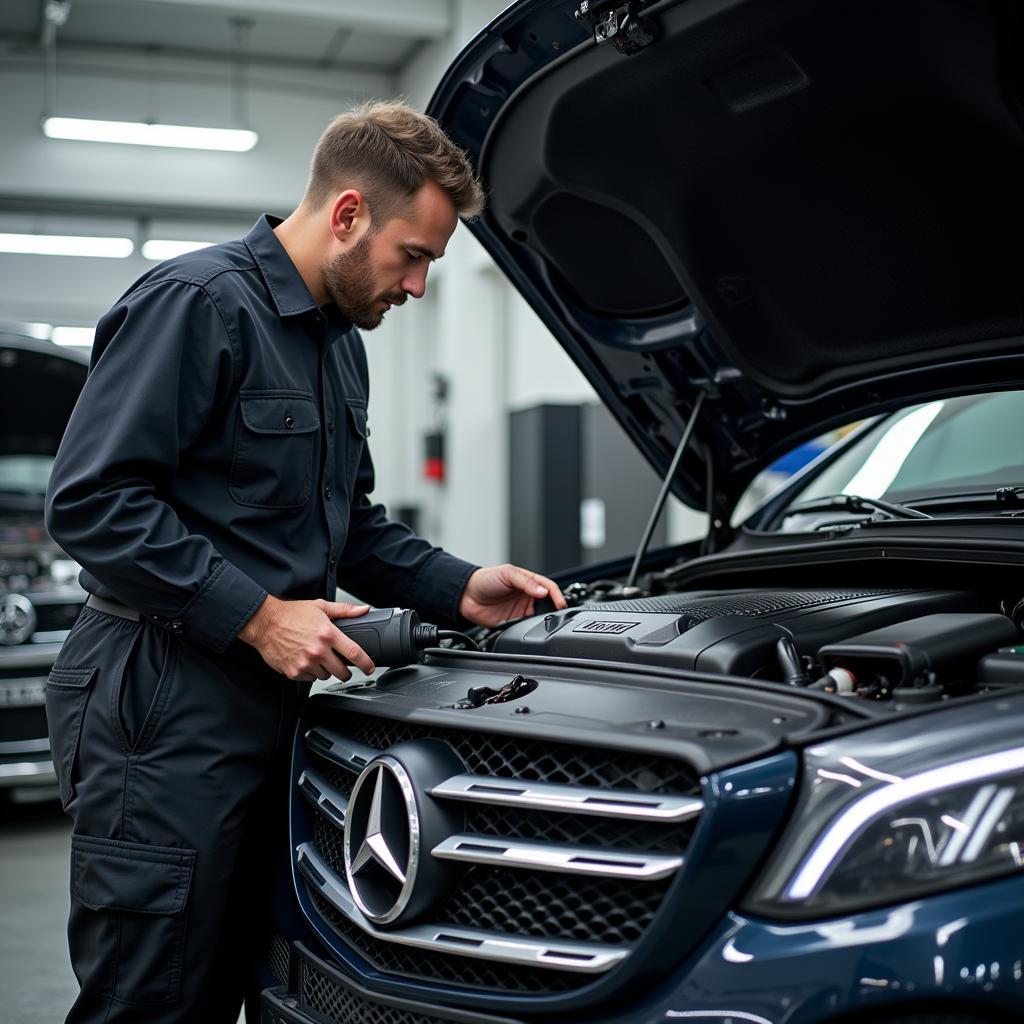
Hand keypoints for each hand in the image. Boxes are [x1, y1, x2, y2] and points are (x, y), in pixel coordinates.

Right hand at [238, 595, 375, 681]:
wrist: (265, 623)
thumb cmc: (291, 614)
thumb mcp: (320, 607)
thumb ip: (344, 610)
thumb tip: (363, 610)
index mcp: (328, 634)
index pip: (354, 653)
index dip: (366, 663)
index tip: (370, 668)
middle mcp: (318, 650)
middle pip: (342, 671)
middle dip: (345, 671)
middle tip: (341, 665)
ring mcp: (306, 663)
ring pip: (325, 676)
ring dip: (325, 670)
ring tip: (318, 658)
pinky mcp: (294, 672)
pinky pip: (310, 679)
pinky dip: (310, 673)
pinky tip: (305, 661)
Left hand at [458, 564, 566, 626]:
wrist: (466, 595)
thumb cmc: (485, 579)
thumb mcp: (507, 574)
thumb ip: (525, 582)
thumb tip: (543, 591)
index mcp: (528, 582)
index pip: (548, 587)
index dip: (556, 595)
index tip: (560, 603)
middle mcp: (527, 596)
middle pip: (547, 604)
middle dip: (553, 609)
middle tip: (556, 614)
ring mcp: (521, 610)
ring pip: (539, 617)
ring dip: (543, 620)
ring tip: (545, 621)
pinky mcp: (513, 623)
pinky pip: (526, 628)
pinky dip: (530, 629)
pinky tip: (530, 627)